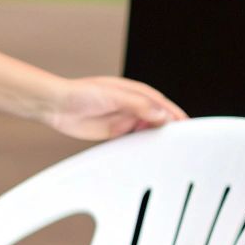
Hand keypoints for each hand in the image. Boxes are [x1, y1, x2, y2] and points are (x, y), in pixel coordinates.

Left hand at [42, 76, 188, 140]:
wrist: (58, 105)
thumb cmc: (82, 92)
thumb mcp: (114, 95)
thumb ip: (139, 105)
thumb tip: (160, 114)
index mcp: (135, 92)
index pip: (161, 104)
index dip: (175, 114)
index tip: (186, 125)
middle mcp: (132, 106)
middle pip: (157, 117)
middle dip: (169, 127)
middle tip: (181, 141)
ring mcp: (124, 119)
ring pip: (147, 129)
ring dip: (157, 137)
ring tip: (168, 148)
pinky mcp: (114, 132)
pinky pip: (133, 140)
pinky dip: (142, 145)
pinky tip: (148, 152)